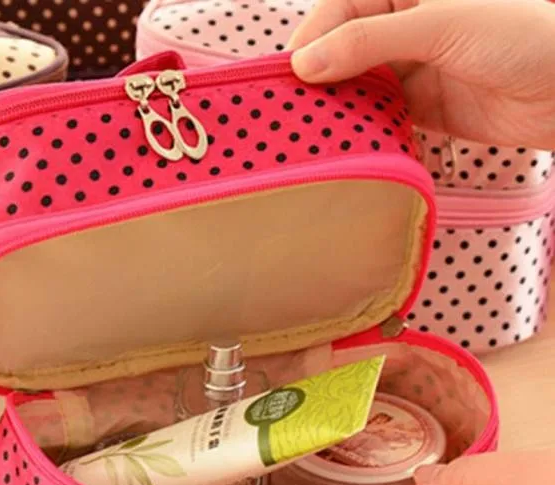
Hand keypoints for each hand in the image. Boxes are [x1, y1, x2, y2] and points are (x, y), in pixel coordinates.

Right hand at [288, 0, 554, 148]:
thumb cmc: (524, 34)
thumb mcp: (442, 23)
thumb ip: (370, 40)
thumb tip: (306, 62)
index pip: (340, 10)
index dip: (311, 41)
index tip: (290, 77)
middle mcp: (405, 26)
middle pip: (343, 51)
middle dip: (320, 78)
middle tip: (295, 111)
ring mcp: (414, 68)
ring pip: (358, 87)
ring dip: (339, 108)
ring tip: (315, 132)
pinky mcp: (423, 108)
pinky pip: (380, 117)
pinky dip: (364, 129)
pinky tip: (349, 143)